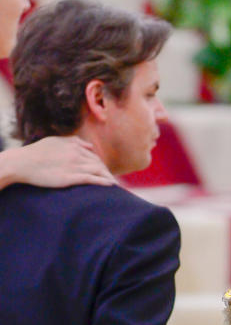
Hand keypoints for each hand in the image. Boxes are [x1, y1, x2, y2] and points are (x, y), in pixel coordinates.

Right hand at [0, 136, 115, 188]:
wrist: (22, 163)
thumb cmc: (36, 152)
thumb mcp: (55, 140)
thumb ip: (73, 141)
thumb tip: (89, 146)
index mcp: (73, 146)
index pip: (93, 156)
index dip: (100, 164)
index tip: (104, 170)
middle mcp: (76, 155)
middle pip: (98, 163)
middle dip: (106, 170)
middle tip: (111, 178)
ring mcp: (74, 166)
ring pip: (97, 170)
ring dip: (108, 176)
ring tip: (114, 183)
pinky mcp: (70, 177)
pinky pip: (91, 179)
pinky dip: (103, 181)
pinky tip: (110, 184)